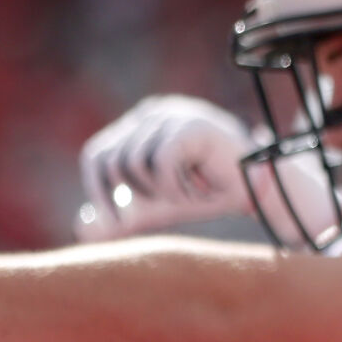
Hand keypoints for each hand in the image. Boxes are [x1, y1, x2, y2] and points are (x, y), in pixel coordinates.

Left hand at [73, 96, 341, 245]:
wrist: (259, 190)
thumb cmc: (207, 193)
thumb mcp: (156, 208)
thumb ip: (121, 219)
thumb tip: (82, 229)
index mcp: (139, 124)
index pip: (97, 155)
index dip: (98, 192)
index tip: (115, 223)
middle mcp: (153, 112)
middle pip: (111, 159)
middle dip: (133, 195)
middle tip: (166, 206)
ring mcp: (172, 114)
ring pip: (134, 163)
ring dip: (162, 193)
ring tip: (191, 194)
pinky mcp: (191, 123)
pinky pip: (160, 162)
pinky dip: (177, 188)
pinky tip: (201, 190)